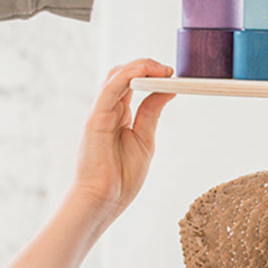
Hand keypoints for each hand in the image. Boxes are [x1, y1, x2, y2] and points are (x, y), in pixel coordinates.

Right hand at [69, 59, 175, 224]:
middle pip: (122, 75)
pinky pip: (110, 90)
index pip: (130, 83)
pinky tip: (144, 71)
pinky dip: (127, 76)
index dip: (150, 74)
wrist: (104, 200)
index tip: (172, 74)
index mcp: (118, 115)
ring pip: (115, 77)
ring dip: (139, 67)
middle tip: (169, 69)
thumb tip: (168, 90)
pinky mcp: (95, 119)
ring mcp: (100, 113)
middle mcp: (107, 110)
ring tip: (161, 68)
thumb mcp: (145, 139)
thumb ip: (152, 113)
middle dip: (146, 66)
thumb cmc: (121, 176)